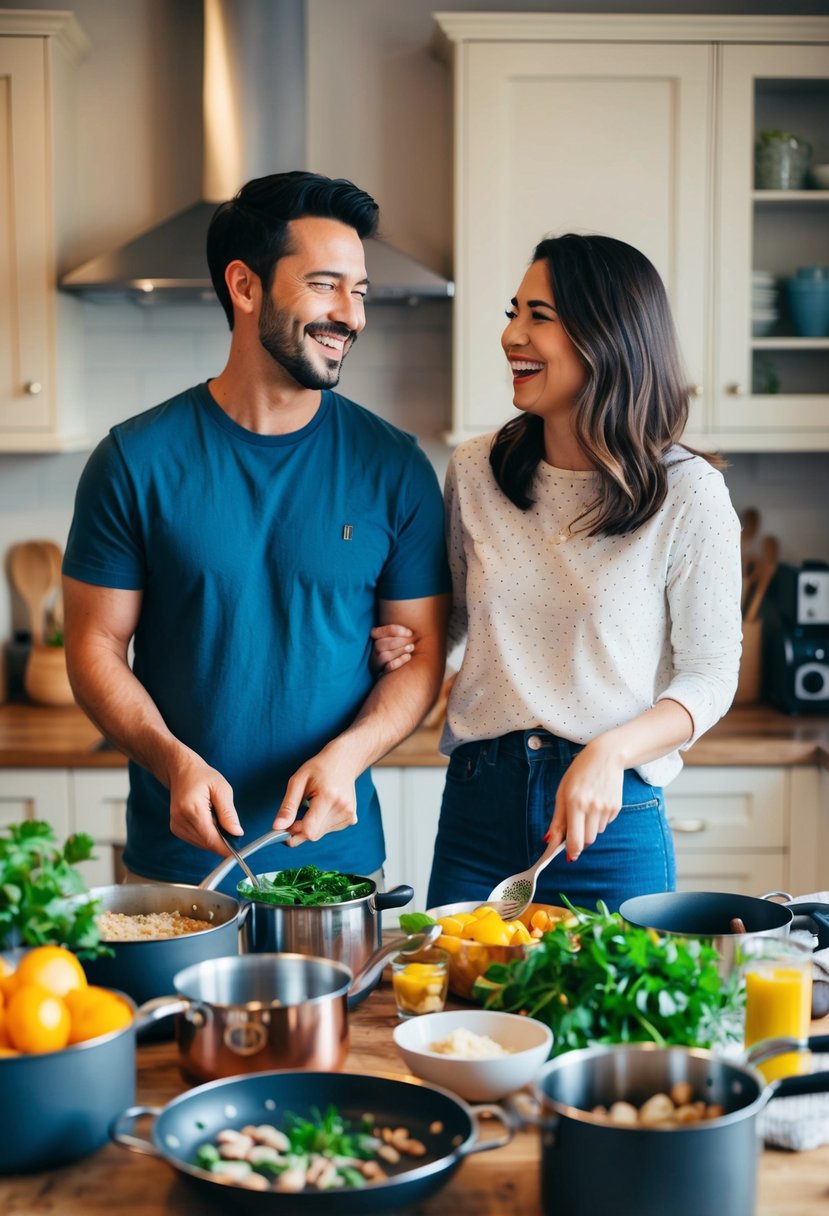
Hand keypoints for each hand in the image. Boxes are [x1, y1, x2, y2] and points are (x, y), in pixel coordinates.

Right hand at [167, 753, 241, 854]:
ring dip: (213, 837)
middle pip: (206, 843)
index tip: (237, 853)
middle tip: (232, 829)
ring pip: (201, 843)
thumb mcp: (222, 789)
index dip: (225, 848)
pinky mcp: (175, 828)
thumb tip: (236, 833)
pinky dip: (206, 835)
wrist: (181, 771)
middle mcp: (180, 821)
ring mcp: (176, 825)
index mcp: (192, 810)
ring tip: (216, 817)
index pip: (210, 838)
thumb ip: (228, 813)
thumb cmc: (202, 776)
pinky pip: (196, 839)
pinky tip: (209, 820)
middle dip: (222, 841)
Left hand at [273, 746, 359, 845]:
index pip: (309, 830)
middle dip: (299, 829)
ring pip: (319, 834)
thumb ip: (288, 806)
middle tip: (295, 812)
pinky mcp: (351, 819)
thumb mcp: (298, 781)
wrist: (344, 761)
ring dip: (310, 825)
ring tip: (313, 804)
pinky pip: (327, 830)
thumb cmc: (319, 768)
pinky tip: (323, 807)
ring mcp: (349, 815)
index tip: (284, 826)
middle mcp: (342, 809)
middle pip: (313, 835)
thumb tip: (277, 827)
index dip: (293, 832)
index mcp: (328, 797)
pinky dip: (319, 823)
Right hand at [370, 623, 413, 673]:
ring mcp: (377, 661)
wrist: (399, 663)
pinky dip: (399, 661)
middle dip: (399, 641)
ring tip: (411, 647)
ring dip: (400, 650)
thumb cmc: (400, 643)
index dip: (397, 630)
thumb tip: (411, 631)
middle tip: (412, 640)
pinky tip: (408, 656)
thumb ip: (401, 631)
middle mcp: (374, 649)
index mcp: (375, 636)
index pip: (380, 631)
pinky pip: (389, 667)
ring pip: (384, 656)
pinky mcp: (383, 671)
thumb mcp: (397, 634)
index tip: (410, 632)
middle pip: (380, 644)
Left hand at [546, 740, 624, 861]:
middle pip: (587, 840)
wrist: (606, 756)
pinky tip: (597, 802)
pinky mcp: (616, 808)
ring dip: (589, 827)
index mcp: (576, 803)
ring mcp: (607, 808)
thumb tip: (549, 841)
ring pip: (596, 832)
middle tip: (575, 823)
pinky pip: (605, 823)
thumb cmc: (579, 773)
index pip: (576, 840)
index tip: (569, 855)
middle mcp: (593, 808)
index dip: (572, 851)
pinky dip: (599, 819)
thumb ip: (557, 820)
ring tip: (587, 806)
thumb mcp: (562, 792)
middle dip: (580, 838)